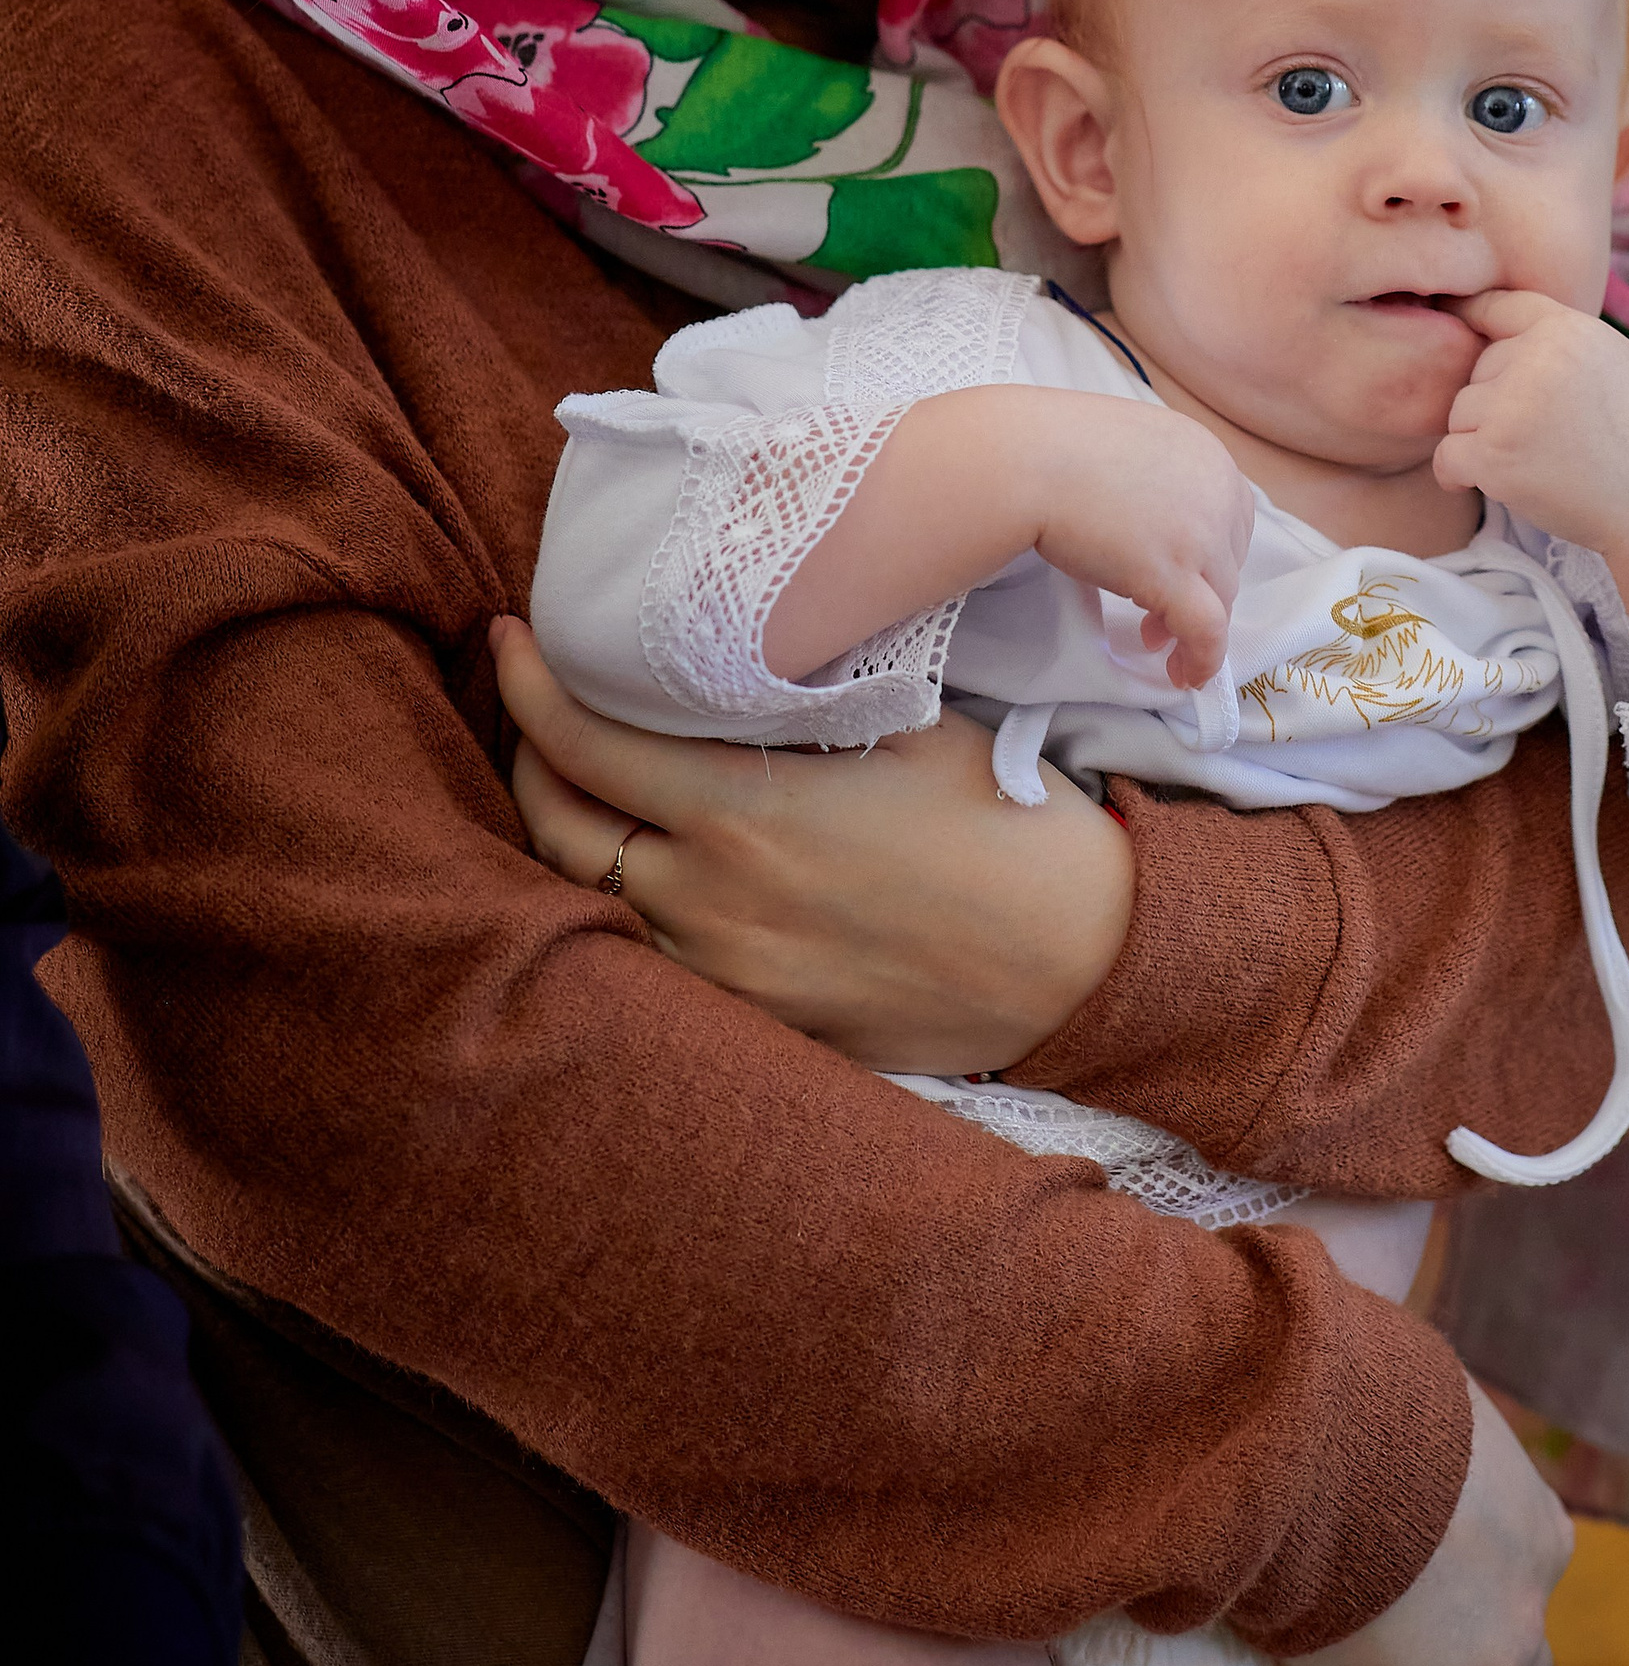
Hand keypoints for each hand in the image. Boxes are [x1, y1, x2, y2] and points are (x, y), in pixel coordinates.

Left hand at [495, 620, 1133, 1072]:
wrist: (1081, 956)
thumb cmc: (1006, 824)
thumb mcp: (907, 726)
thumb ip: (799, 706)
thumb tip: (727, 660)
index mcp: (746, 812)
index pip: (583, 743)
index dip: (527, 687)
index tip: (511, 642)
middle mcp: (715, 900)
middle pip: (556, 830)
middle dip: (526, 761)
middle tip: (535, 713)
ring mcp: (731, 975)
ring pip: (590, 904)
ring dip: (571, 840)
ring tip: (581, 791)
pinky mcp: (761, 1022)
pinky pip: (654, 964)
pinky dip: (628, 909)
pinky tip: (650, 870)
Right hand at [1013, 391, 1255, 690]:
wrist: (1026, 459)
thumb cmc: (1058, 447)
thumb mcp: (1133, 448)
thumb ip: (1161, 479)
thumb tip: (1156, 522)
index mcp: (1209, 457)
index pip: (1232, 520)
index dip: (1208, 555)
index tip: (1178, 574)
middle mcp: (1217, 493)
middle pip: (1226, 562)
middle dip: (1198, 591)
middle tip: (1157, 615)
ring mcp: (1200, 535)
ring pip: (1220, 599)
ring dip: (1192, 626)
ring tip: (1154, 640)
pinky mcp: (1173, 575)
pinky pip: (1206, 631)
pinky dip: (1202, 659)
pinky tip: (1183, 674)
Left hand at [1434, 289, 1628, 557]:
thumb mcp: (1613, 360)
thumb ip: (1561, 340)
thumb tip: (1500, 323)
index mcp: (1566, 328)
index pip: (1498, 306)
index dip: (1474, 319)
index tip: (1455, 326)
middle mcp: (1536, 358)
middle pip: (1477, 369)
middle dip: (1495, 401)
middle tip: (1541, 436)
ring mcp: (1511, 407)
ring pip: (1460, 413)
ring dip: (1480, 439)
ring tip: (1532, 460)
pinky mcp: (1493, 455)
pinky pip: (1447, 456)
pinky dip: (1457, 473)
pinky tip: (1483, 481)